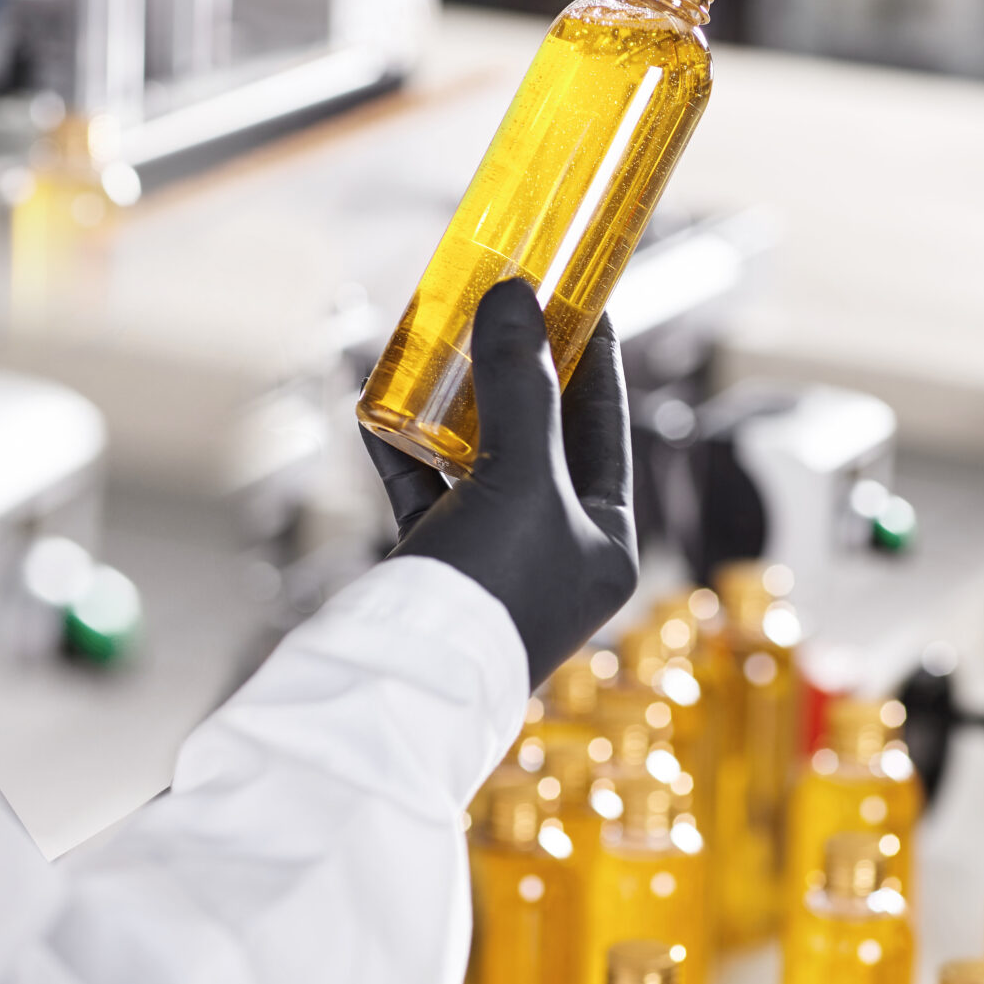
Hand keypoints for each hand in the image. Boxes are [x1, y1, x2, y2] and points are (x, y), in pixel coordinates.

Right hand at [362, 279, 637, 688]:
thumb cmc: (488, 590)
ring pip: (477, 462)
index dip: (593, 356)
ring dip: (452, 404)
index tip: (577, 294)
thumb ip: (520, 385)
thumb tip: (516, 295)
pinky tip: (375, 406)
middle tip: (497, 308)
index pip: (608, 427)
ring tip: (436, 344)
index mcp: (606, 541)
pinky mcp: (433, 573)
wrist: (400, 689)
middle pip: (541, 438)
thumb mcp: (520, 477)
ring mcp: (493, 563)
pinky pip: (422, 495)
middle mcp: (557, 552)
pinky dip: (402, 450)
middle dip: (513, 372)